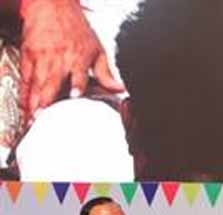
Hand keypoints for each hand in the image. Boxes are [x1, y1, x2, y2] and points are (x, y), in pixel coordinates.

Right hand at [19, 0, 124, 119]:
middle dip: (48, 99)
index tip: (75, 96)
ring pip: (37, 82)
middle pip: (53, 82)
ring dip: (35, 100)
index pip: (79, 76)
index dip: (77, 86)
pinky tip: (25, 104)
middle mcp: (59, 59)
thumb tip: (120, 89)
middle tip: (45, 116)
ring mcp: (41, 57)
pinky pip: (26, 77)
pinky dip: (25, 91)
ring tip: (34, 116)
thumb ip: (105, 73)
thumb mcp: (96, 49)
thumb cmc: (76, 28)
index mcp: (78, 58)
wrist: (53, 6)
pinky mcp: (28, 55)